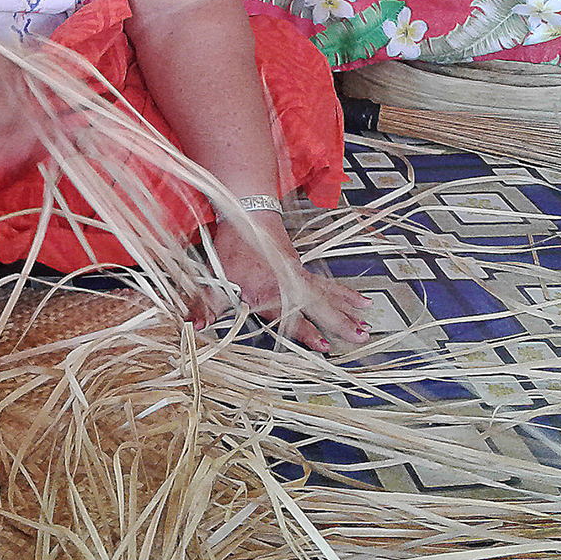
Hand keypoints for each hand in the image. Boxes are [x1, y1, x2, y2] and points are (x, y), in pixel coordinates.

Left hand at [199, 211, 371, 352]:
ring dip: (348, 309)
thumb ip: (207, 305)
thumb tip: (192, 324)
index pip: (291, 317)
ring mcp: (300, 276)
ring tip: (367, 322)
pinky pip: (329, 284)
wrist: (248, 214)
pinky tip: (360, 301)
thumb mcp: (217, 278)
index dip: (306, 332)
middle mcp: (290, 284)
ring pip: (329, 295)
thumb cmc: (234, 247)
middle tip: (361, 337)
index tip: (323, 345)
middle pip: (321, 306)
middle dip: (341, 322)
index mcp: (270, 291)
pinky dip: (344, 293)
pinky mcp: (304, 270)